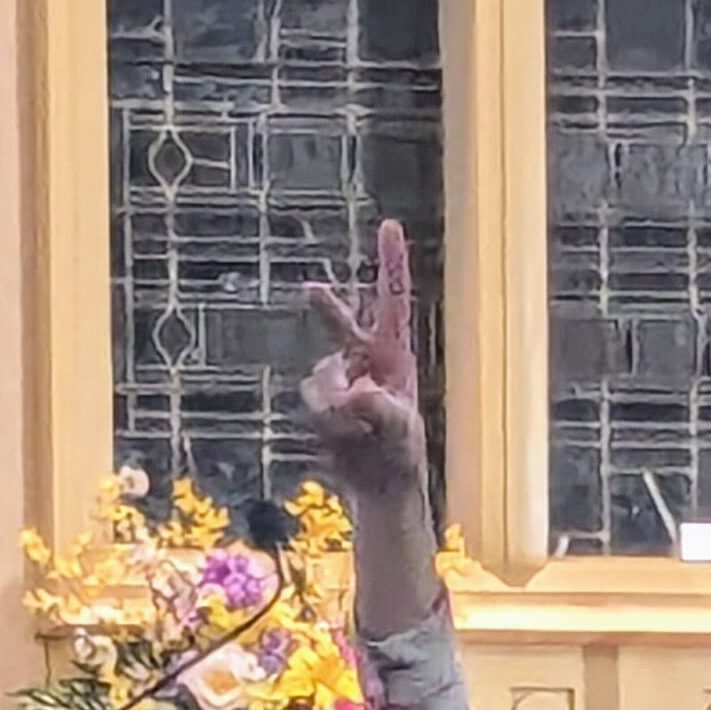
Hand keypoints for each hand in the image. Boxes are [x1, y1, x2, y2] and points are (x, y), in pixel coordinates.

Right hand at [303, 220, 426, 502]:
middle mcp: (365, 358)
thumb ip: (378, 407)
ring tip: (358, 432)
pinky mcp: (323, 398)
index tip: (389, 225)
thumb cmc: (400, 454)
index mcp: (395, 355)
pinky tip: (344, 437)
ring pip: (321, 375)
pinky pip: (313, 399)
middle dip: (326, 309)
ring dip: (336, 404)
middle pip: (341, 322)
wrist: (377, 484)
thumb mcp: (399, 429)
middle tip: (310, 289)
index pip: (393, 301)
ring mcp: (341, 377)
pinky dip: (327, 419)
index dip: (391, 263)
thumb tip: (351, 392)